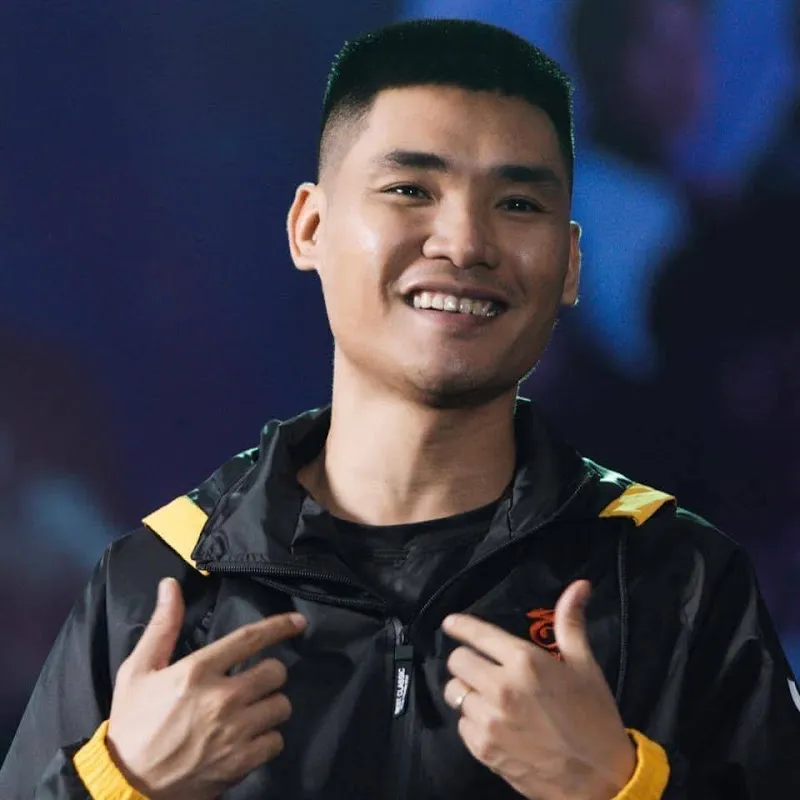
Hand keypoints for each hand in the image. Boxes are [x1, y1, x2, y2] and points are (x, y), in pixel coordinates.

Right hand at [106, 577, 306, 799]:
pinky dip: (267, 739)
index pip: (250, 639)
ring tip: (253, 711)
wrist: (125, 784)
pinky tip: (250, 737)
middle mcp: (222, 698)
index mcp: (198, 671)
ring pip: (281, 707)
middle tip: (255, 681)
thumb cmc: (131, 723)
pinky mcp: (240, 762)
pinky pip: (276, 741)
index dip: (279, 626)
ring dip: (270, 706)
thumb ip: (162, 626)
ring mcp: (234, 732)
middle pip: (276, 673)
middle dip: (270, 673)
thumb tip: (170, 585)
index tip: (298, 621)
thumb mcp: (137, 670)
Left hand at [442, 580, 635, 799]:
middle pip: (457, 661)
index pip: (477, 634)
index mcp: (525, 662)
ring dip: (468, 691)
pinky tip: (494, 723)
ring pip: (455, 692)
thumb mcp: (585, 666)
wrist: (600, 781)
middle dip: (468, 661)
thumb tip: (578, 586)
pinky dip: (473, 721)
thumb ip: (570, 623)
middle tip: (483, 668)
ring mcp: (490, 720)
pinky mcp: (483, 749)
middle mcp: (501, 688)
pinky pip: (462, 724)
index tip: (451, 623)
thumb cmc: (595, 718)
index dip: (460, 626)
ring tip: (489, 697)